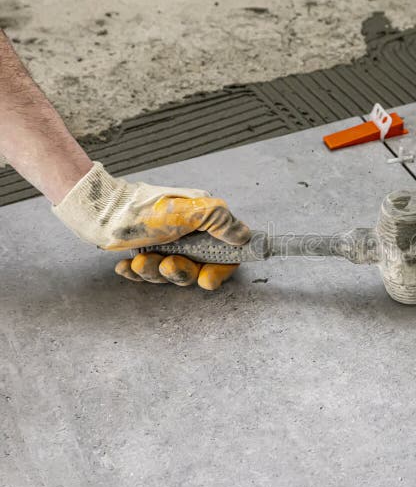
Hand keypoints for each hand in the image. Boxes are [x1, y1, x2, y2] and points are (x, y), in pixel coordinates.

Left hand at [53, 162, 249, 289]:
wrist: (99, 208)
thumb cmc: (144, 209)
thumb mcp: (188, 211)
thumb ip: (220, 222)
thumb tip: (245, 235)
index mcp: (204, 222)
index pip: (225, 253)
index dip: (219, 270)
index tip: (207, 278)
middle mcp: (188, 234)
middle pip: (197, 268)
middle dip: (181, 272)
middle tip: (167, 264)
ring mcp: (165, 243)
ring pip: (170, 273)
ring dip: (155, 273)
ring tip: (141, 261)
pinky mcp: (143, 250)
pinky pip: (146, 273)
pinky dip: (136, 273)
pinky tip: (125, 267)